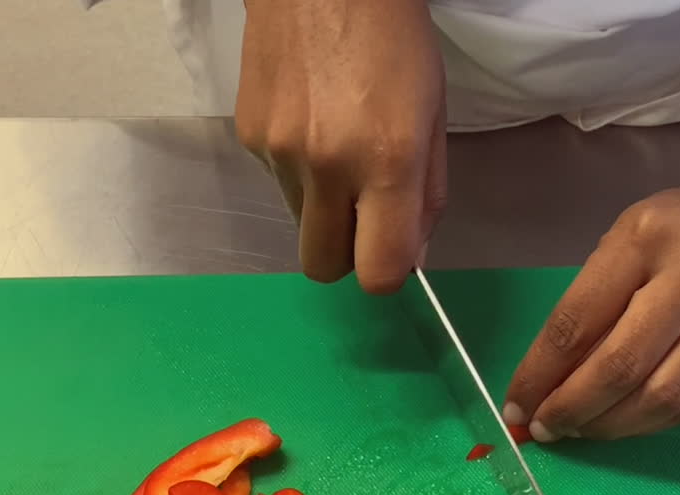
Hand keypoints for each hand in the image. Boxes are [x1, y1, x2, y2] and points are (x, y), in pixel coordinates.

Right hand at [235, 0, 446, 292]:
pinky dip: (298, 171)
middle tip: (363, 216)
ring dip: (323, 208)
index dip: (387, 274)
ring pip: (301, 224)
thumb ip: (427, 194)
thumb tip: (412, 256)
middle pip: (323, 268)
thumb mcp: (433, 112)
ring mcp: (278, 152)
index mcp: (386, 159)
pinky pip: (278, 184)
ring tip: (337, 147)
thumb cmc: (393, 36)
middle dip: (345, 256)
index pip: (377, 271)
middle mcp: (327, 165)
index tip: (392, 252)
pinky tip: (311, 120)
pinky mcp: (247, 138)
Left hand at [502, 178, 679, 440]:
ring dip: (610, 426)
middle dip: (572, 408)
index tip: (515, 405)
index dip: (539, 374)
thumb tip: (545, 381)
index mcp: (644, 238)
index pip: (577, 321)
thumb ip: (590, 304)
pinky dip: (648, 422)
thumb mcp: (625, 240)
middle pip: (621, 365)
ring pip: (662, 395)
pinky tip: (621, 423)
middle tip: (543, 429)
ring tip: (580, 431)